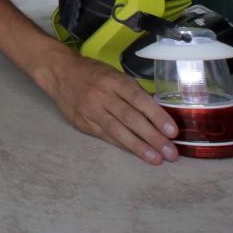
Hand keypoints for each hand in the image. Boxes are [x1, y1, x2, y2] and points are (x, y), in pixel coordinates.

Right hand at [36, 51, 179, 165]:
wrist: (59, 73)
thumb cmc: (93, 73)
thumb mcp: (115, 74)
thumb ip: (133, 91)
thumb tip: (158, 111)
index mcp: (114, 81)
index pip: (139, 100)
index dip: (156, 116)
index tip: (172, 131)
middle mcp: (102, 96)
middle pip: (130, 119)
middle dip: (152, 137)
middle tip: (170, 153)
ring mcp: (91, 111)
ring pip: (118, 131)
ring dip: (139, 147)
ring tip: (156, 159)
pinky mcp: (83, 123)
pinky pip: (106, 136)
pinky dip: (123, 146)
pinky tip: (136, 154)